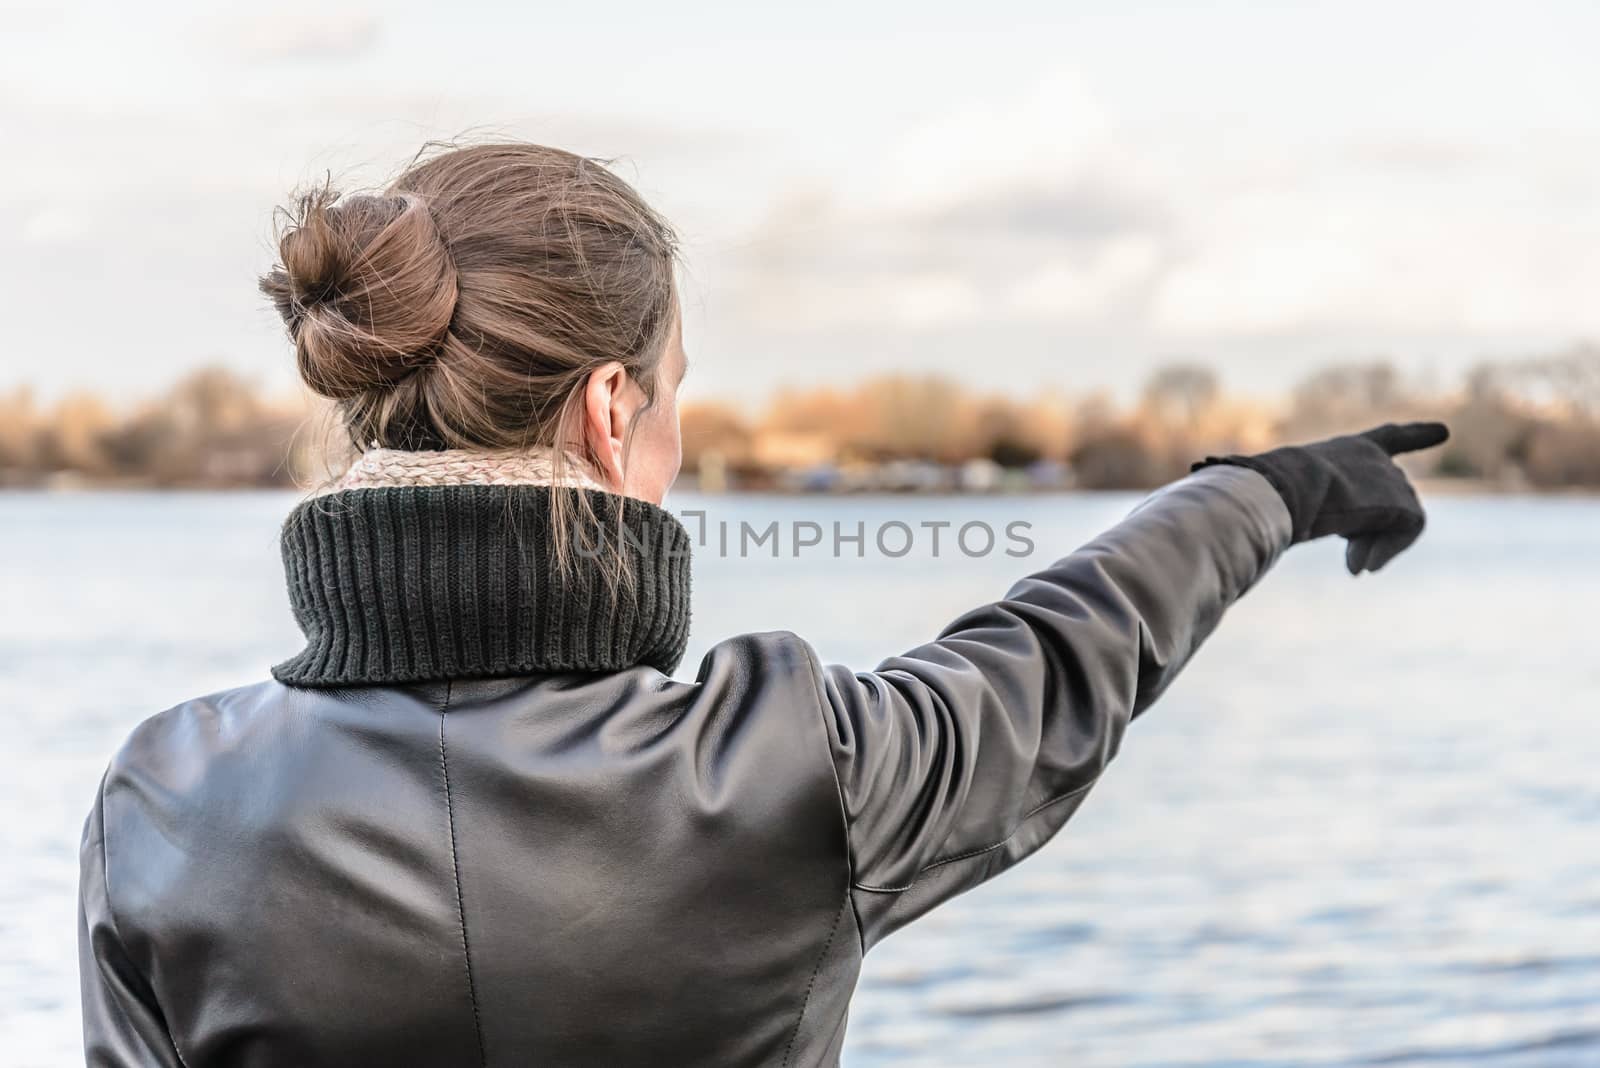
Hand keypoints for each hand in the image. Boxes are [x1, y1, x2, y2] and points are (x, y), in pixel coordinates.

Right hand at [1192, 422, 1449, 574]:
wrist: (1272, 492)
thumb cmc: (1260, 494)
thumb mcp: (1277, 497)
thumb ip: (1284, 508)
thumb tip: (1228, 528)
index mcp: (1344, 450)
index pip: (1386, 439)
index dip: (1416, 435)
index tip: (1443, 431)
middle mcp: (1372, 457)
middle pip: (1392, 501)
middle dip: (1374, 535)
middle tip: (1350, 564)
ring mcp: (1387, 475)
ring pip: (1399, 520)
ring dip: (1375, 546)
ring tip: (1351, 565)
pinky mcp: (1397, 497)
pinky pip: (1407, 530)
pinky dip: (1387, 551)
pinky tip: (1359, 566)